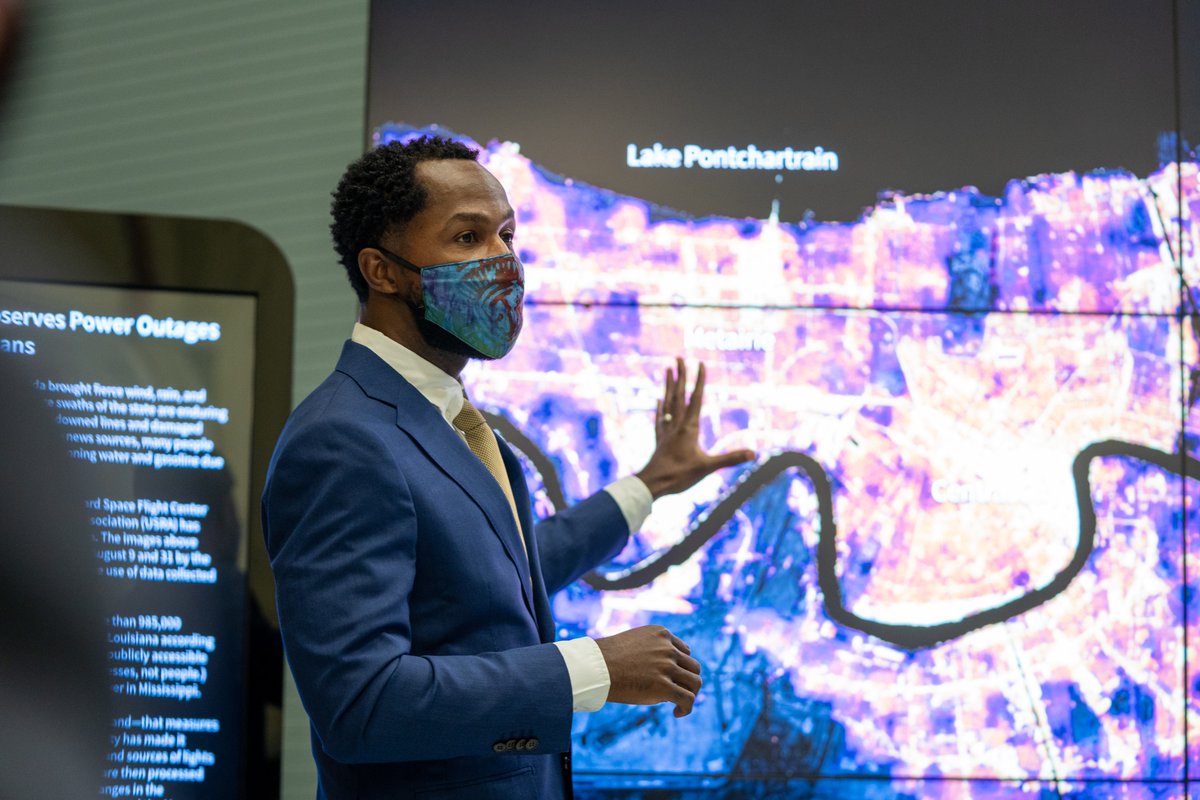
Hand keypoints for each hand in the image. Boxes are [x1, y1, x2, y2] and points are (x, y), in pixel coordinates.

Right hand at [595, 625, 701, 716]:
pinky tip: (677, 713)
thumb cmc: (605, 659)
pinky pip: (688, 699)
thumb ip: (649, 652)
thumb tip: (660, 672)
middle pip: (693, 666)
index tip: (672, 678)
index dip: (680, 666)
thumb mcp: (632, 645)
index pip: (684, 651)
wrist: (593, 668)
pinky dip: (687, 708)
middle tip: (677, 692)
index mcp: (661, 633)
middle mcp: (667, 647)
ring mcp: (667, 666)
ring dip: (690, 694)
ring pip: (695, 682)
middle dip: (687, 680)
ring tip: (680, 703)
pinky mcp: (664, 686)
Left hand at [636, 357, 755, 498]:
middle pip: (678, 395)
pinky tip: (659, 399)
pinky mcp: (660, 440)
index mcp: (689, 428)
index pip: (696, 399)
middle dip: (680, 375)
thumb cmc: (679, 476)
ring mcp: (666, 432)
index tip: (700, 363)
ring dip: (668, 385)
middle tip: (679, 357)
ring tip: (667, 369)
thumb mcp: (707, 468)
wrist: (652, 485)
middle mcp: (676, 425)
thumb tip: (753, 453)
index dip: (699, 381)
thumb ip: (730, 459)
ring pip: (667, 403)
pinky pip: (660, 418)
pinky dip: (661, 407)